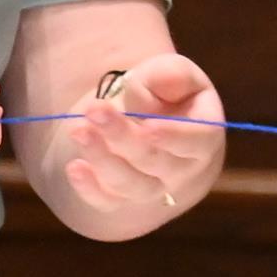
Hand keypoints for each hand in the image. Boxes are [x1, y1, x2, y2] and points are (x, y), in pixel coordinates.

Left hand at [62, 53, 223, 216]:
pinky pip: (107, 202)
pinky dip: (90, 190)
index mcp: (203, 138)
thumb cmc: (167, 95)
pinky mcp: (121, 197)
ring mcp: (152, 188)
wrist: (148, 121)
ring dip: (102, 159)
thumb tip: (163, 80)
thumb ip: (172, 74)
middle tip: (94, 110)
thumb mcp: (174, 74)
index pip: (196, 142)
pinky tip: (74, 168)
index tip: (149, 126)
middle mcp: (181, 170)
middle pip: (155, 162)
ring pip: (130, 184)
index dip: (175, 137)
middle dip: (123, 136)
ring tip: (78, 131)